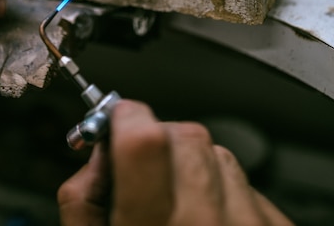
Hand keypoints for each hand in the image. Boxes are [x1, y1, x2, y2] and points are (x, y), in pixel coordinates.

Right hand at [58, 100, 292, 225]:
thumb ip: (84, 202)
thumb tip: (96, 154)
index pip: (144, 141)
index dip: (125, 118)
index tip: (119, 121)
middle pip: (185, 136)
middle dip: (159, 140)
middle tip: (145, 169)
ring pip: (220, 156)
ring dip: (196, 166)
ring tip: (181, 208)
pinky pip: (250, 187)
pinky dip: (227, 194)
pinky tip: (212, 225)